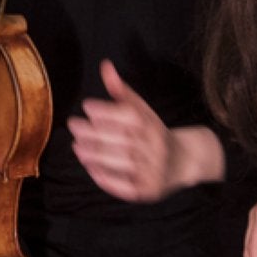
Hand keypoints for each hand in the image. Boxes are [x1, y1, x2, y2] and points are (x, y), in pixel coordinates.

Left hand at [69, 60, 183, 201]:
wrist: (184, 161)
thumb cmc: (154, 132)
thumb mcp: (142, 110)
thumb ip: (121, 91)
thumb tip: (105, 65)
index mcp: (153, 126)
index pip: (129, 116)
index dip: (107, 110)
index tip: (86, 105)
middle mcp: (155, 147)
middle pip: (121, 139)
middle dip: (93, 132)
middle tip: (73, 125)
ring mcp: (153, 170)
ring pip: (120, 162)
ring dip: (95, 154)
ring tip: (76, 146)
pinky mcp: (148, 190)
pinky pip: (124, 186)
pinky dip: (105, 177)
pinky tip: (90, 167)